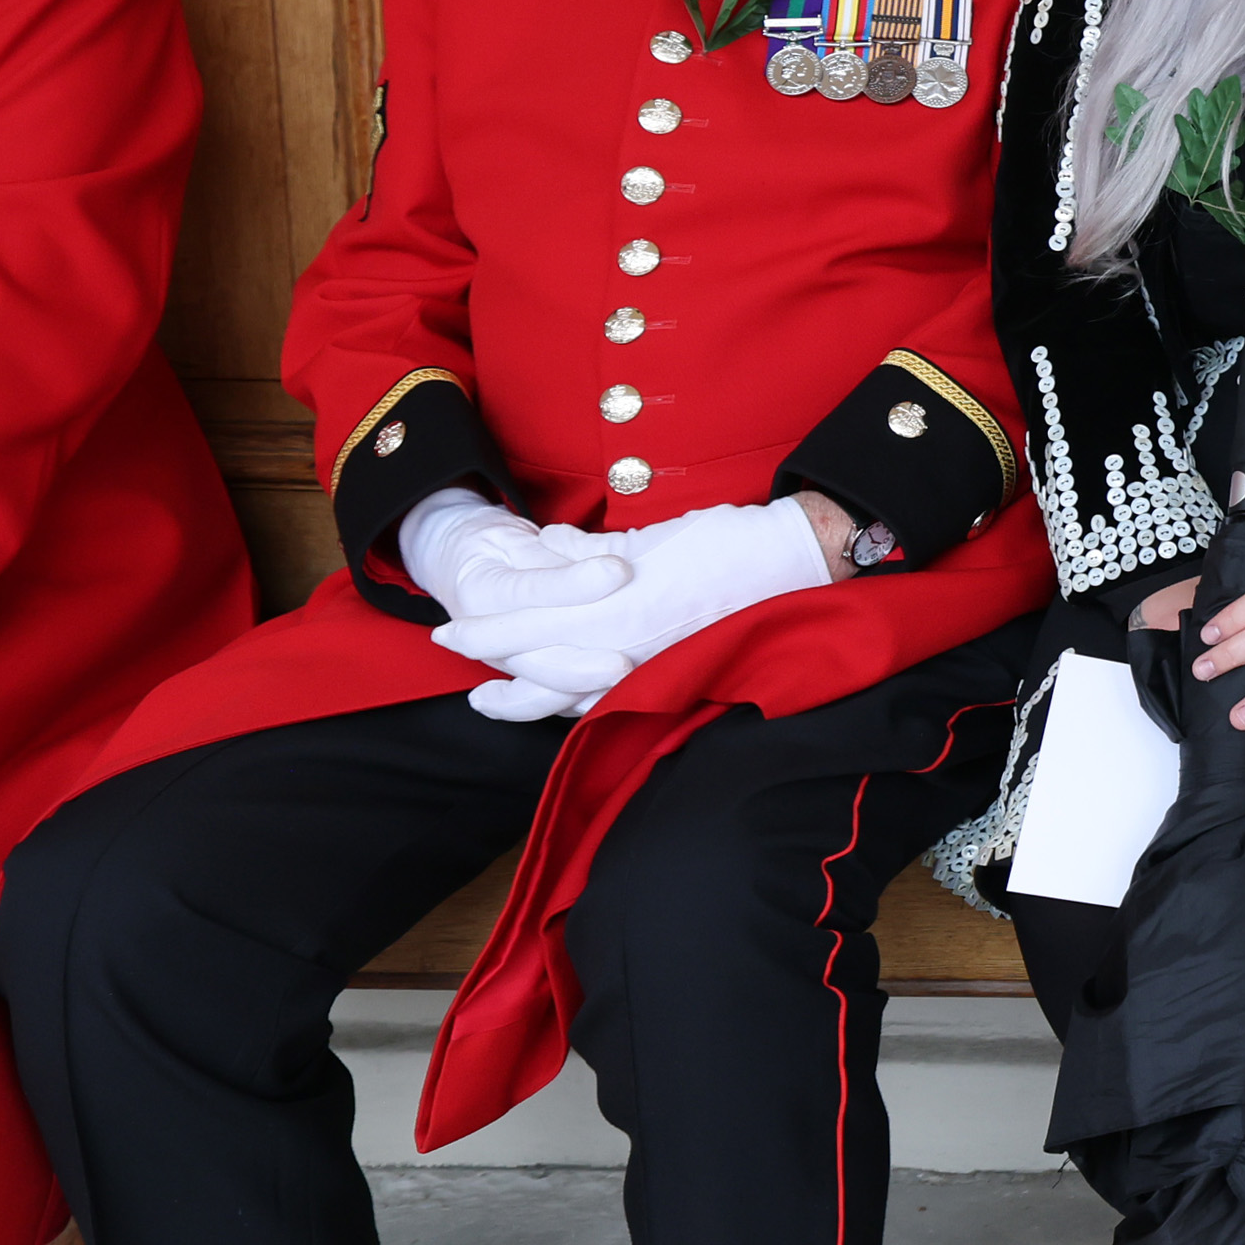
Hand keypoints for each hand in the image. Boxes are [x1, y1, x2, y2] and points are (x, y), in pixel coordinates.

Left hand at [432, 497, 832, 714]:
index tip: (450, 627)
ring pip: (564, 694)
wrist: (796, 564)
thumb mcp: (650, 538)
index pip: (529, 623)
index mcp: (617, 603)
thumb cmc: (728, 540)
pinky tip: (552, 704)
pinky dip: (571, 706)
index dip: (484, 628)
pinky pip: (606, 705)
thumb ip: (593, 552)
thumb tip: (547, 551)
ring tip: (486, 698)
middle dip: (488, 656)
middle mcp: (626, 645)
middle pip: (536, 660)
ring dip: (520, 695)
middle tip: (449, 646)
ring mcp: (648, 669)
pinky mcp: (669, 679)